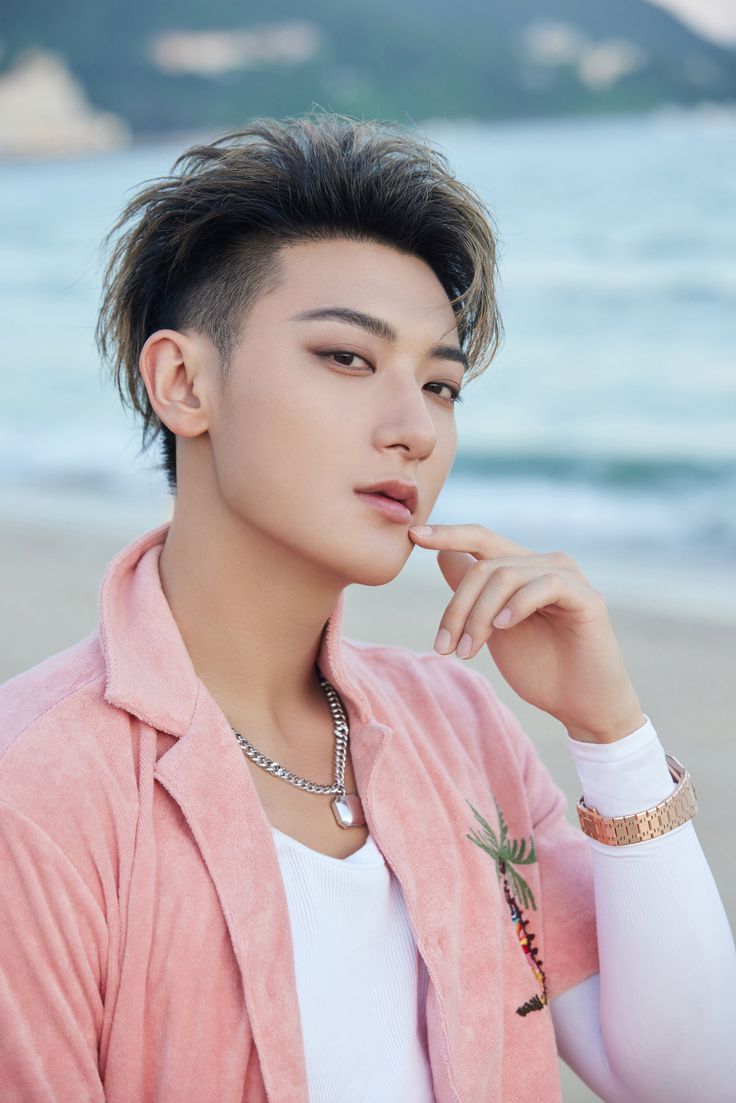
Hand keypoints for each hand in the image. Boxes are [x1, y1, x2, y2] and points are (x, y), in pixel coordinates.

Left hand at [407, 524, 644, 743]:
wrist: (579, 705)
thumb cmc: (539, 665)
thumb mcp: (493, 627)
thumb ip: (473, 592)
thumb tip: (442, 555)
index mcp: (523, 567)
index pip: (481, 538)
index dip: (448, 533)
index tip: (414, 535)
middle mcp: (546, 564)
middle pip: (485, 565)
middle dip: (457, 607)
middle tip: (444, 647)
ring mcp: (569, 577)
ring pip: (507, 576)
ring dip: (479, 616)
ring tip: (467, 651)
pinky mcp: (588, 598)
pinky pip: (545, 585)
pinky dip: (517, 605)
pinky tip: (503, 628)